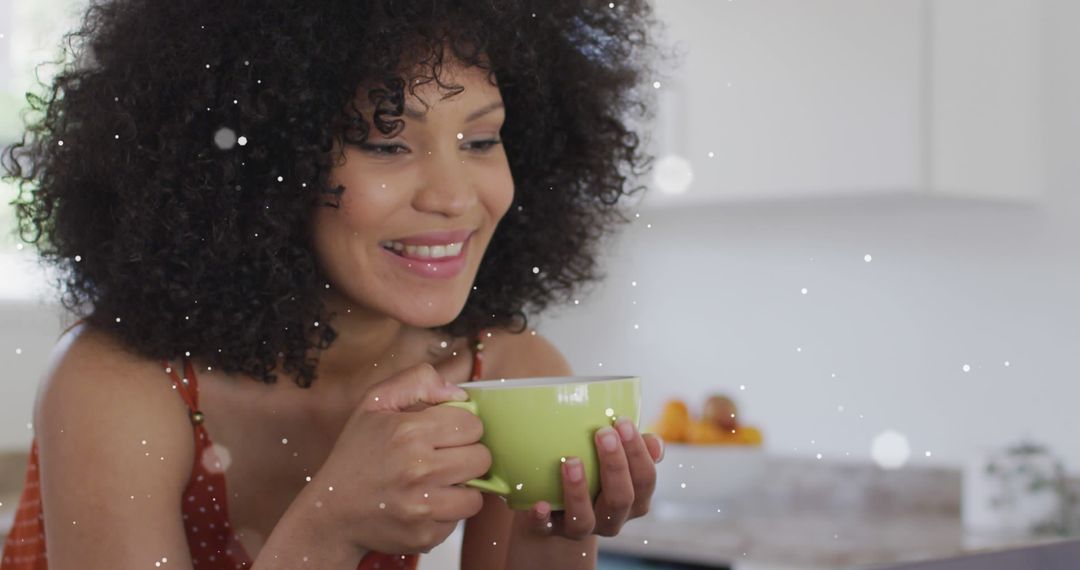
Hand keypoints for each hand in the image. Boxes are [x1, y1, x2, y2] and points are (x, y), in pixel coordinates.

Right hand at [300, 352, 490, 554]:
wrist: (331, 510)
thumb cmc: (356, 454)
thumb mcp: (375, 403)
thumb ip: (417, 381)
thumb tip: (459, 394)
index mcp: (409, 432)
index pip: (473, 424)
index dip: (460, 427)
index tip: (443, 434)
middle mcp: (418, 470)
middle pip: (481, 458)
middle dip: (465, 456)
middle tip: (441, 458)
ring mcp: (422, 506)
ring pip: (476, 495)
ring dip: (459, 489)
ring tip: (435, 482)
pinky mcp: (424, 535)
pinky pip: (458, 521)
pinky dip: (445, 514)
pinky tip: (423, 504)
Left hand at [524, 418, 664, 538]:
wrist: (560, 507)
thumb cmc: (596, 470)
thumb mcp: (618, 459)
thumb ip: (637, 447)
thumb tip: (655, 441)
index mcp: (635, 501)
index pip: (645, 479)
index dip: (638, 453)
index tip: (623, 422)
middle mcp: (612, 519)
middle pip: (621, 499)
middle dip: (614, 465)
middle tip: (603, 433)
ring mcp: (582, 528)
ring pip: (585, 520)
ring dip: (579, 491)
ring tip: (571, 461)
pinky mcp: (552, 531)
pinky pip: (546, 530)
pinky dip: (542, 519)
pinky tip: (539, 505)